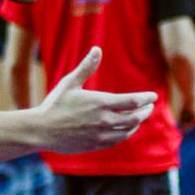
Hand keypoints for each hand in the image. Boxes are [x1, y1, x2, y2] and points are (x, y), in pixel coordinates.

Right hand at [36, 47, 156, 153]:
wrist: (41, 130)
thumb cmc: (55, 104)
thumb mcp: (70, 82)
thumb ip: (86, 67)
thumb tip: (97, 49)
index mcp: (101, 103)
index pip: (133, 102)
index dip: (146, 99)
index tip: (153, 96)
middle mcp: (104, 120)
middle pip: (135, 118)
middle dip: (145, 111)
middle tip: (149, 107)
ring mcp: (100, 135)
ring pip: (127, 131)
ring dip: (136, 124)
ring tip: (139, 118)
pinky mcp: (95, 145)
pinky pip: (116, 141)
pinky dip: (125, 134)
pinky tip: (125, 130)